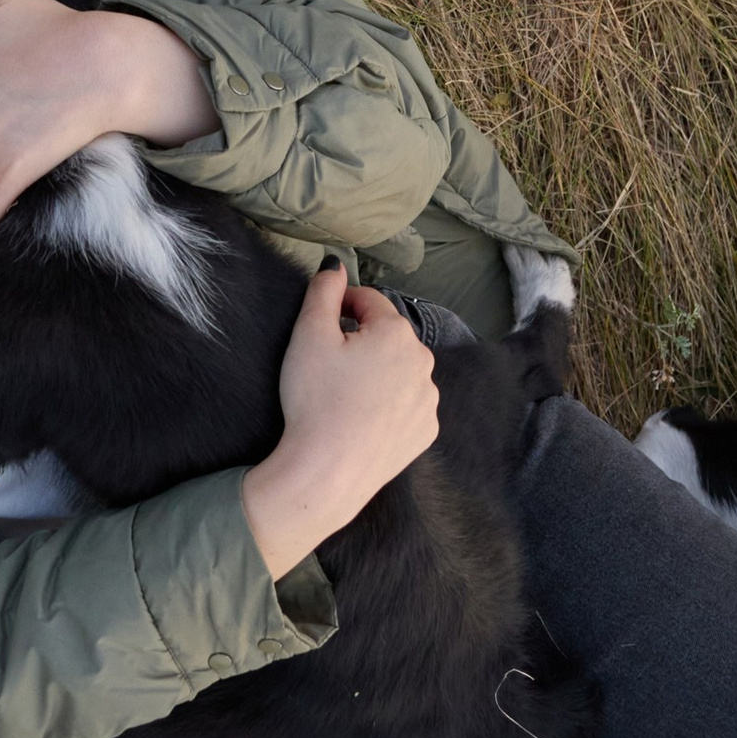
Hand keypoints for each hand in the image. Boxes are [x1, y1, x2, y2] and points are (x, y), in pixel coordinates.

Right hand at [241, 263, 440, 577]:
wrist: (327, 473)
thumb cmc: (315, 399)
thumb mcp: (308, 335)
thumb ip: (323, 292)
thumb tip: (335, 265)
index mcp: (396, 332)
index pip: (369, 302)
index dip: (342, 305)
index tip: (323, 321)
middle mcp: (423, 362)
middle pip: (388, 337)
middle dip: (363, 340)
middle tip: (330, 362)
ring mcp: (428, 400)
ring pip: (401, 371)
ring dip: (379, 372)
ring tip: (346, 393)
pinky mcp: (426, 432)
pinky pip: (408, 405)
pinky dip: (390, 404)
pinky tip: (363, 417)